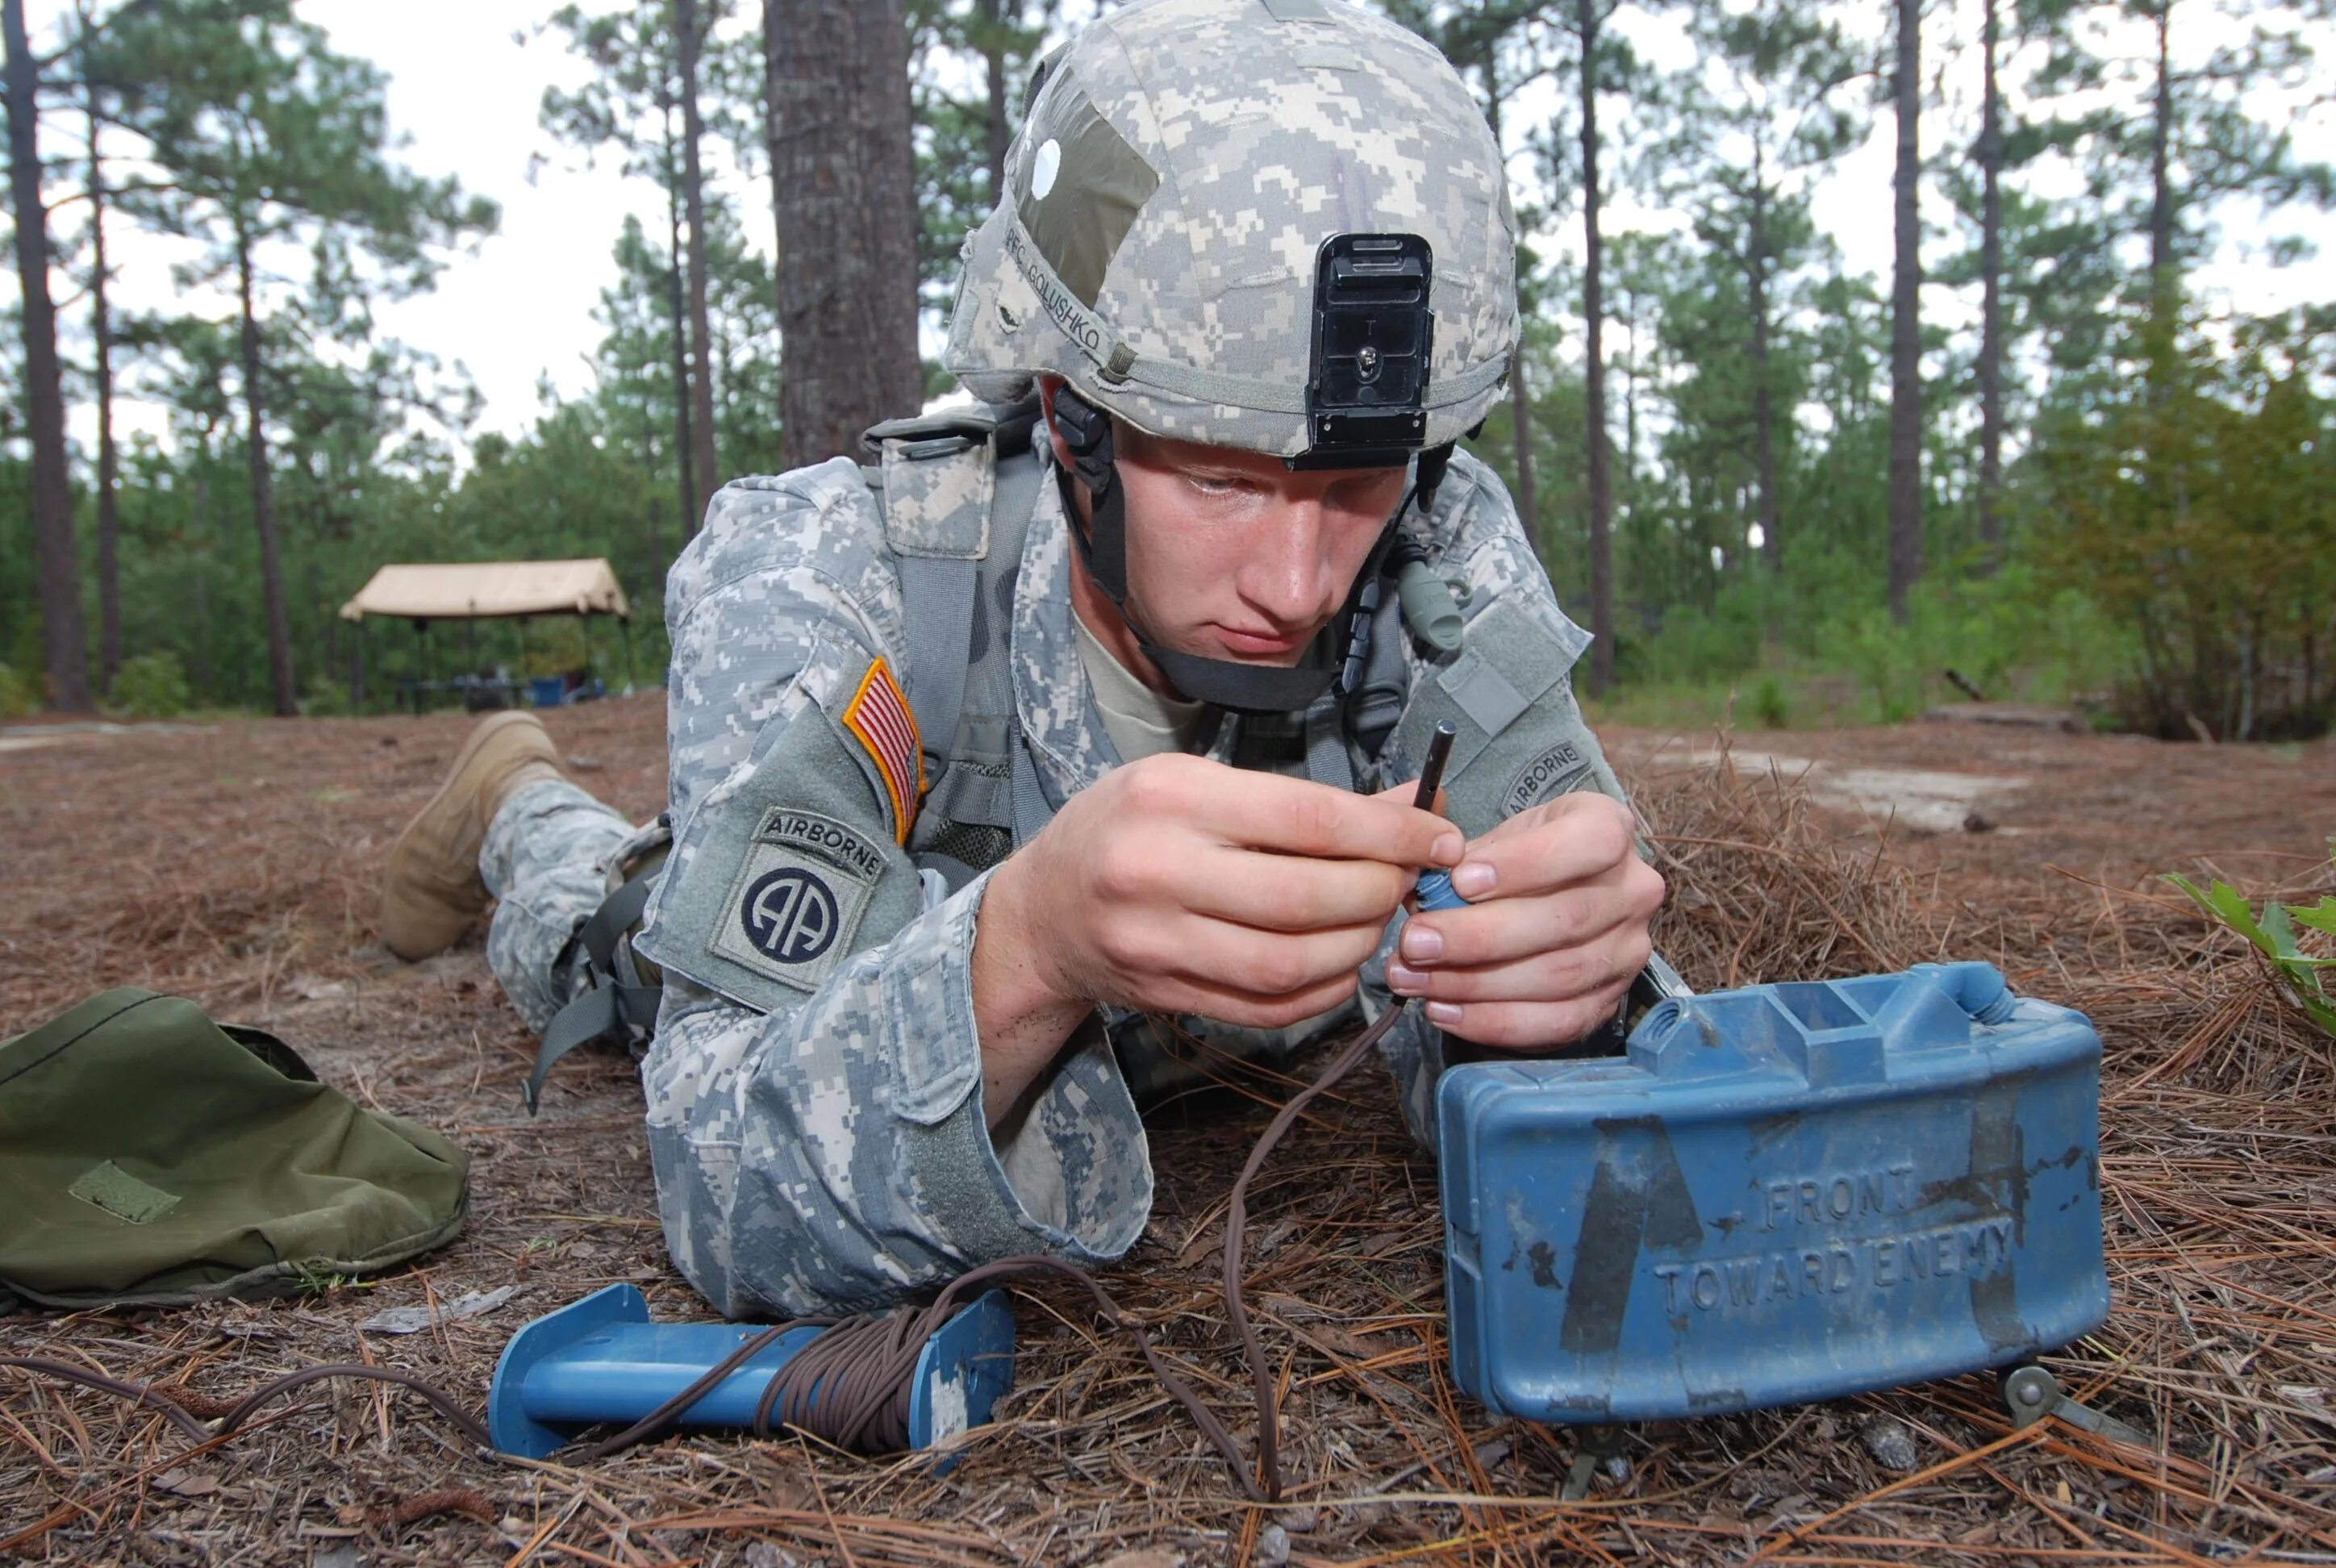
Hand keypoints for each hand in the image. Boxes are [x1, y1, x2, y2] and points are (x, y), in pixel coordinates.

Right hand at [977, 753, 1462, 1038]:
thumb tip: (1414, 804)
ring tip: (1378, 918)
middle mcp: (1158, 871)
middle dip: (1382, 891)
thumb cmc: (1129, 827)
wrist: (1042, 909)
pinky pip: (1269, 1007)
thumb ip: (1303, 800)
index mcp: (1171, 798)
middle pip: (1307, 896)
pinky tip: (1342, 962)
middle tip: (1411, 881)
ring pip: (1291, 962)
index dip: (1391, 834)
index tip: (1439, 838)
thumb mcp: (1199, 783)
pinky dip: (1325, 989)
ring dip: (1359, 945)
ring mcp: (1158, 942)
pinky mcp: (1167, 995)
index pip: (1309, 818)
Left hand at [1382, 791, 1665, 1049]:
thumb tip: (1422, 898)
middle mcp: (1633, 890)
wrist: (1553, 892)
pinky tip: (1445, 1009)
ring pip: (1558, 976)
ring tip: (1416, 978)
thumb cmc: (1519, 858)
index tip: (1460, 881)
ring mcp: (1627, 950)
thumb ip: (1465, 860)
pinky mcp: (1610, 1001)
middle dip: (1480, 936)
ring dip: (1476, 984)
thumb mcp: (1499, 837)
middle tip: (1416, 942)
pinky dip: (1493, 1022)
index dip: (1525, 865)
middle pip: (1566, 919)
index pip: (1590, 843)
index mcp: (1611, 828)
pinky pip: (1556, 1022)